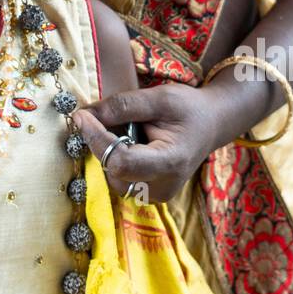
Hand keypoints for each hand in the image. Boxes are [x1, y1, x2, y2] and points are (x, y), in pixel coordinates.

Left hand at [73, 84, 221, 203]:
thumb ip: (122, 106)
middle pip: (113, 170)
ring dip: (107, 149)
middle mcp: (163, 188)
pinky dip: (115, 157)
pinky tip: (130, 141)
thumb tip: (85, 115)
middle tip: (105, 116)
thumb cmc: (188, 108)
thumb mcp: (158, 98)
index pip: (121, 162)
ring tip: (127, 128)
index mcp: (171, 163)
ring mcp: (155, 195)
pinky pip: (118, 177)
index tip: (82, 115)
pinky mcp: (148, 194)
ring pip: (111, 175)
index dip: (97, 139)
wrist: (210, 124)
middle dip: (100, 141)